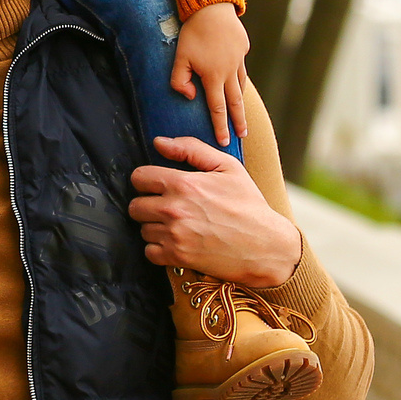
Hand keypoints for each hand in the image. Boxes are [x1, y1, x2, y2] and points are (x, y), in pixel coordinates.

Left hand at [130, 136, 301, 288]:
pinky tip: (176, 242)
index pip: (139, 178)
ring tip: (178, 225)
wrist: (265, 245)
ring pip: (142, 229)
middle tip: (168, 207)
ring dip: (155, 227)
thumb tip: (159, 142)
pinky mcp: (177, 257)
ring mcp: (174, 235)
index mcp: (184, 184)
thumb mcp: (228, 167)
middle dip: (148, 205)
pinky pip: (149, 251)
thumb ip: (191, 149)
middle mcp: (174, 209)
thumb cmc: (248, 205)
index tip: (158, 187)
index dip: (147, 181)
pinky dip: (159, 249)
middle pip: (135, 206)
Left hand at [171, 2, 251, 145]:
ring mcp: (238, 60)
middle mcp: (229, 71)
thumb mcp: (180, 57)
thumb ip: (179, 80)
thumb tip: (190, 96)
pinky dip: (239, 79)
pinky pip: (241, 68)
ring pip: (241, 86)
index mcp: (214, 76)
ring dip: (241, 102)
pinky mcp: (242, 49)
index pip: (217, 108)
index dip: (220, 126)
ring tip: (242, 114)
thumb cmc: (192, 32)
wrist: (212, 7)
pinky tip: (237, 84)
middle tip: (243, 136)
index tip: (225, 141)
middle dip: (238, 121)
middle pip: (235, 102)